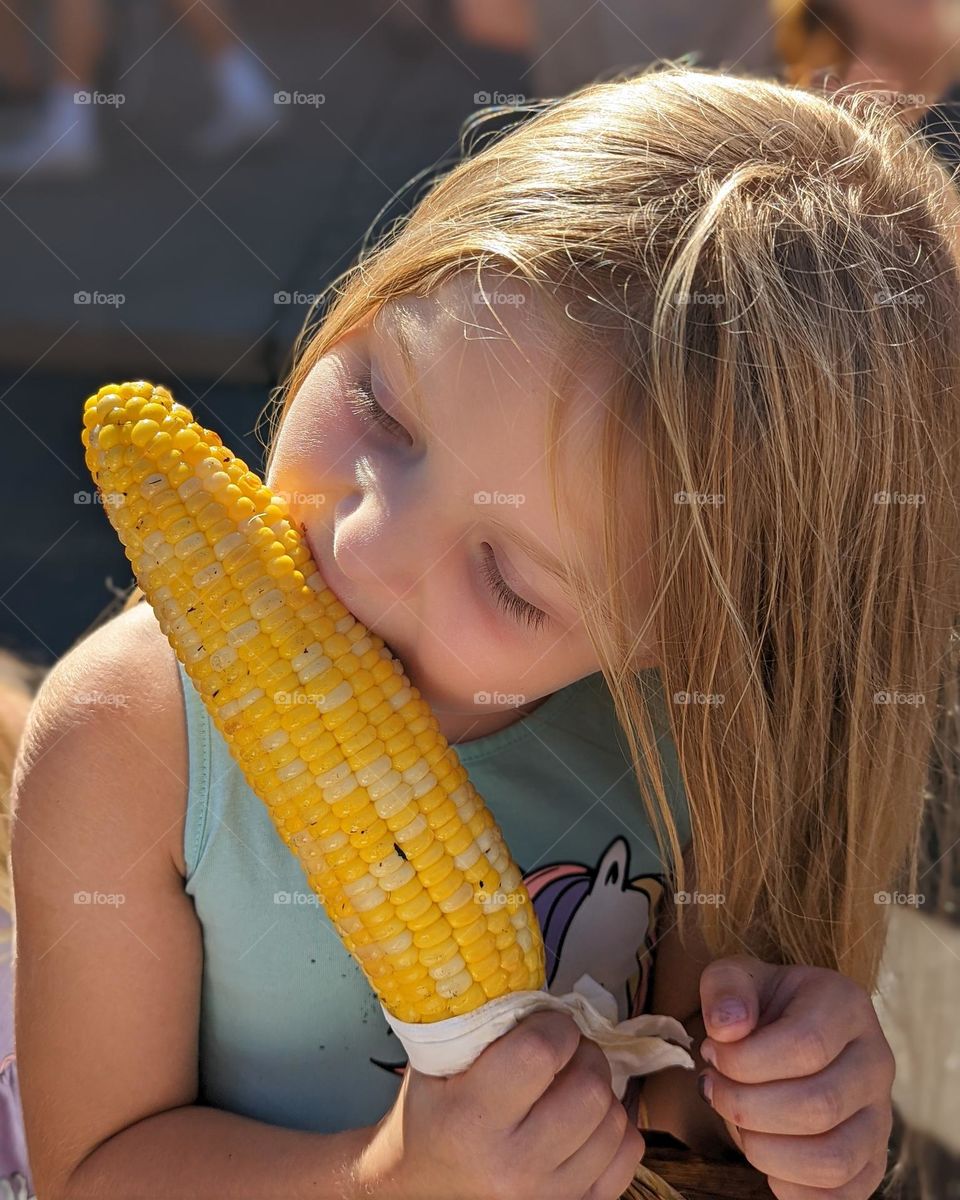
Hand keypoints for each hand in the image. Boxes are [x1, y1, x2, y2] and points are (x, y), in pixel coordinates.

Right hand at [355, 1009, 645, 1199]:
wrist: (420, 1188)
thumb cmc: (430, 1114)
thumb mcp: (436, 1060)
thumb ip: (483, 1023)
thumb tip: (544, 991)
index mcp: (472, 1120)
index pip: (541, 1053)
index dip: (555, 1025)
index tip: (546, 1022)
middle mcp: (513, 1168)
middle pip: (590, 1088)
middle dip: (584, 1053)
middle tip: (563, 1050)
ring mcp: (548, 1198)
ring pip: (615, 1121)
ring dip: (600, 1089)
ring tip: (570, 1083)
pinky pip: (627, 1155)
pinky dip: (615, 1128)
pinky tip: (585, 1120)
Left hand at [697, 955, 894, 1198]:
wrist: (780, 1031)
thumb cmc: (756, 1004)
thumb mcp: (733, 977)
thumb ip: (725, 990)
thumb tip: (727, 1028)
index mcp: (846, 1005)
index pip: (805, 1045)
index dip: (745, 1061)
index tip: (712, 1055)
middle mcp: (875, 1060)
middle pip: (819, 1106)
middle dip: (747, 1107)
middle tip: (713, 1090)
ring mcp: (880, 1115)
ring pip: (834, 1159)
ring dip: (766, 1151)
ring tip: (737, 1124)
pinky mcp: (872, 1159)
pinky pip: (841, 1196)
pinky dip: (792, 1189)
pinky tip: (763, 1156)